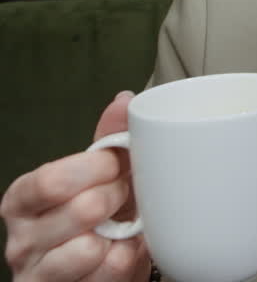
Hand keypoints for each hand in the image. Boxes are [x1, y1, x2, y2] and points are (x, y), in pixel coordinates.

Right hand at [2, 91, 151, 281]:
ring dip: (121, 234)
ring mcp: (39, 271)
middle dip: (115, 199)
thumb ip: (107, 141)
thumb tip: (125, 101)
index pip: (52, 179)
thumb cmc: (99, 218)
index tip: (118, 164)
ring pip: (87, 248)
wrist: (102, 269)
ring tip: (125, 227)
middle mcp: (22, 238)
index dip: (96, 169)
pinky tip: (126, 251)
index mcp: (24, 198)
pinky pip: (104, 274)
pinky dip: (125, 260)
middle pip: (77, 211)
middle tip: (126, 196)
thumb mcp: (100, 178)